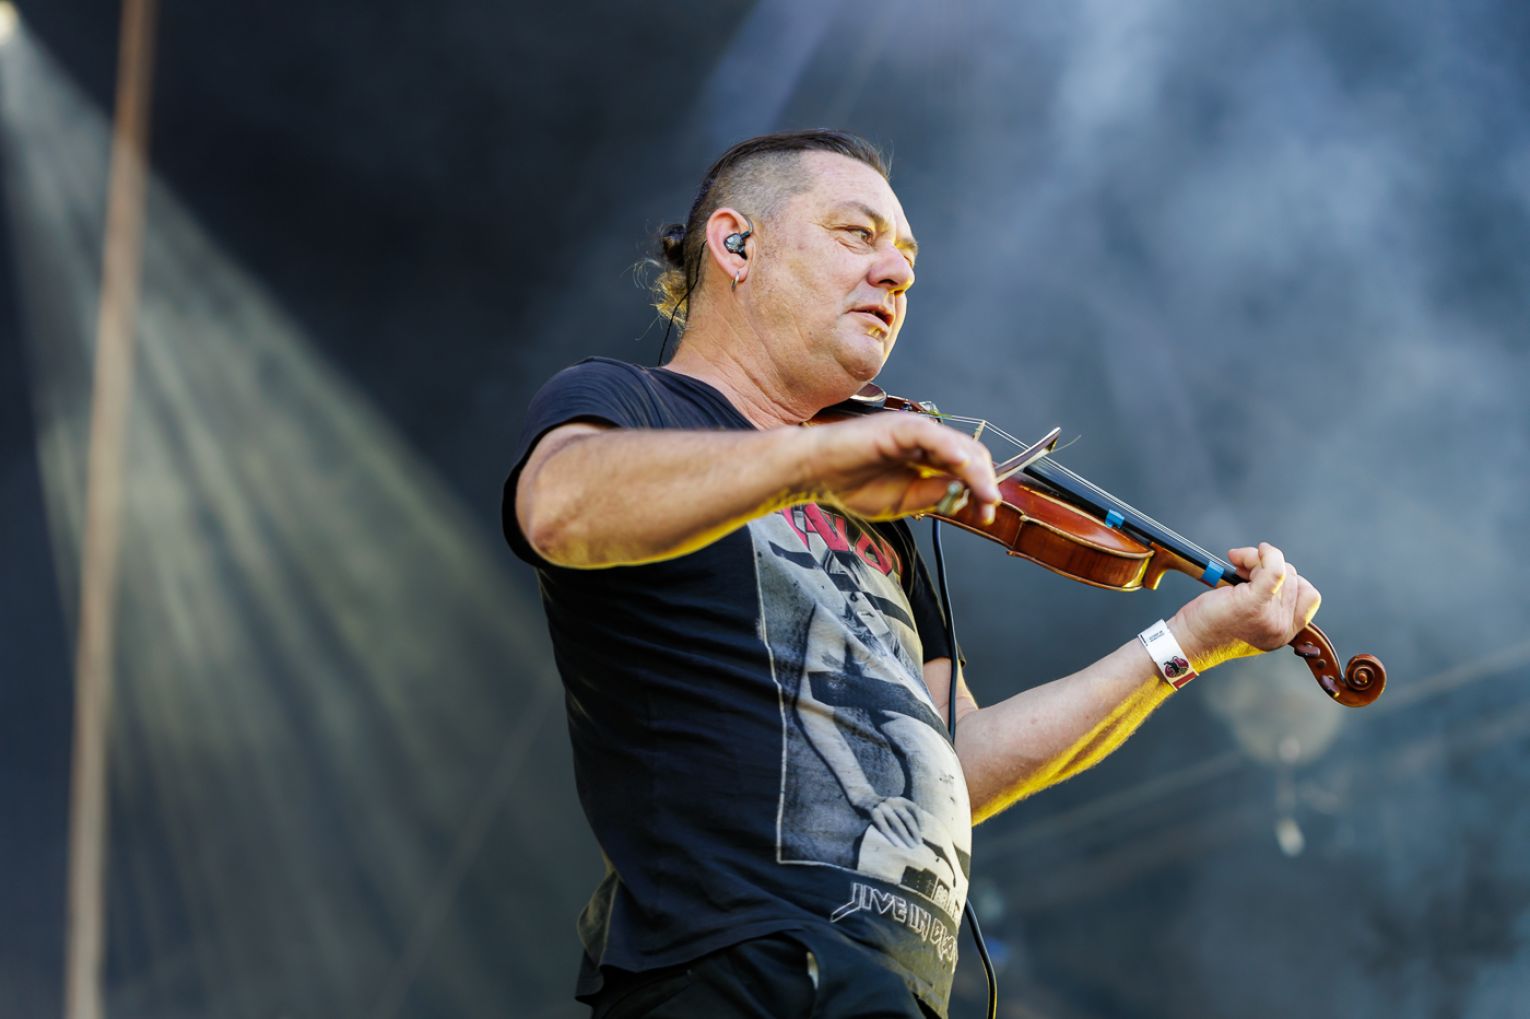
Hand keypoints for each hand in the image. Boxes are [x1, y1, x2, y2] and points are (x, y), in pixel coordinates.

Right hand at [800, 413, 999, 523]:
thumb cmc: (850, 485)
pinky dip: (949, 449)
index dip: (981, 488)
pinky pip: (931, 435)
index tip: (986, 513)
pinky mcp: (897, 427)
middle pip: (970, 453)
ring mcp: (912, 432)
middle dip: (984, 482)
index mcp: (925, 458)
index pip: (966, 467)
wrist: (815, 473)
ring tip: (984, 495)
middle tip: (988, 508)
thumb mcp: (902, 502)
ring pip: (957, 445)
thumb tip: (964, 495)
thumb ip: (932, 497)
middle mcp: (924, 442)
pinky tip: (960, 467)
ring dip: (976, 471)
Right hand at [860, 795, 923, 849]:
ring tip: (910, 846)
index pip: (914, 808)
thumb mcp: (894, 807)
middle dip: (914, 832)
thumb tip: (917, 833)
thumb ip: (903, 816)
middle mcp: (893, 801)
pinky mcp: (874, 812)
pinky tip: (897, 844)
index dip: (920, 820)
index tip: (923, 831)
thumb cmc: (883, 808)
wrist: (864, 799)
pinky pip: (884, 827)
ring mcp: (883, 806)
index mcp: (900, 799)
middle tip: (919, 843)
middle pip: (907, 818)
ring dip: (905, 836)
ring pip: (897, 823)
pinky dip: (891, 836)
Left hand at [1168, 542, 1321, 671]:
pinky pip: (1274, 569)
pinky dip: (1267, 554)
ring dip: (1256, 560)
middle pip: (1293, 578)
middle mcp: (1283, 628)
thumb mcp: (1249, 619)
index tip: (1263, 577)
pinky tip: (1250, 553)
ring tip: (1235, 569)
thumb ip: (1269, 602)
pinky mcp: (1254, 604)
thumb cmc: (1210, 626)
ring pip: (1281, 570)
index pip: (1309, 596)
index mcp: (1285, 633)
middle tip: (1239, 570)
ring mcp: (1271, 618)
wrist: (1188, 642)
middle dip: (1266, 566)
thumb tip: (1271, 564)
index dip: (1290, 579)